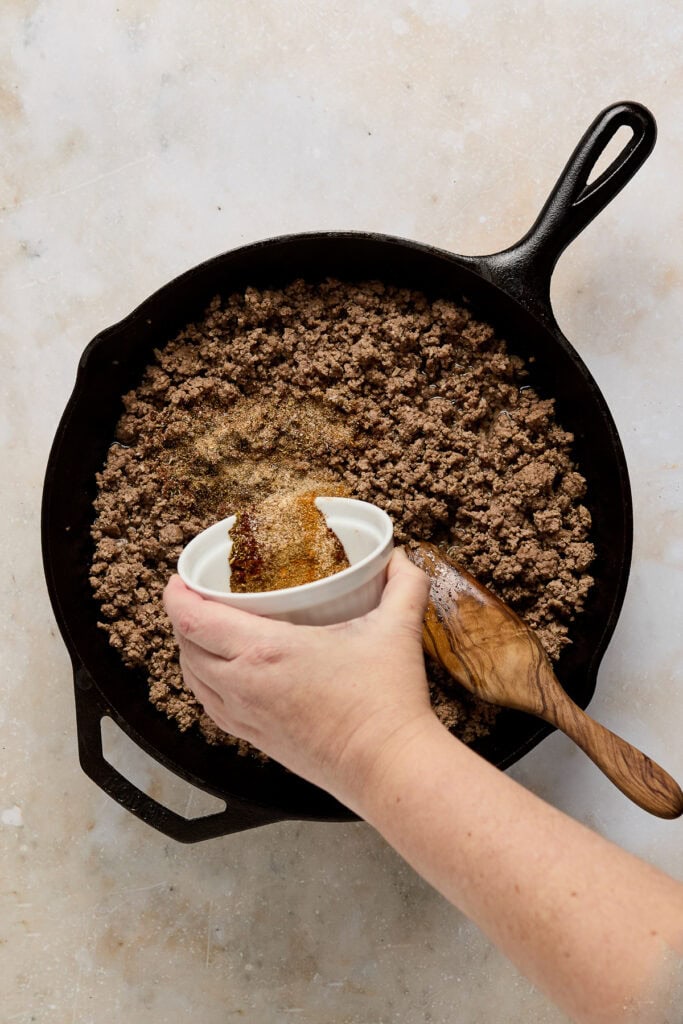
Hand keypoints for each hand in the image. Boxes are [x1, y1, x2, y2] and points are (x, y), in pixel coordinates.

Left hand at [163, 547, 433, 809]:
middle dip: (182, 617)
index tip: (181, 577)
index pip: (193, 620)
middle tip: (197, 594)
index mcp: (264, 651)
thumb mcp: (396, 629)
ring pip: (193, 679)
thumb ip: (404, 584)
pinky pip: (211, 706)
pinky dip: (205, 683)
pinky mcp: (256, 740)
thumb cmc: (385, 702)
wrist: (387, 767)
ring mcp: (246, 717)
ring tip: (206, 629)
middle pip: (186, 646)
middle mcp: (242, 685)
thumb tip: (400, 557)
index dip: (176, 595)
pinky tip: (222, 674)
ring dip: (190, 651)